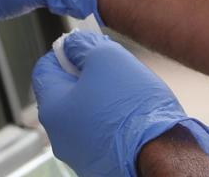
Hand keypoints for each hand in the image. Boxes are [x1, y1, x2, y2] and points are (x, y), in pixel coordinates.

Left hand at [33, 32, 208, 176]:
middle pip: (65, 92)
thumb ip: (83, 46)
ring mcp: (79, 153)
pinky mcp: (100, 164)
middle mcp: (59, 136)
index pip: (44, 68)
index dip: (65, 52)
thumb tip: (73, 45)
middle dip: (86, 75)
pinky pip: (100, 133)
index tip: (85, 48)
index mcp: (52, 109)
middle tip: (111, 68)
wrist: (163, 154)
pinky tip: (132, 116)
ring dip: (101, 98)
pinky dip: (112, 121)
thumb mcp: (106, 58)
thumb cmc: (133, 108)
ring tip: (126, 94)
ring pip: (84, 113)